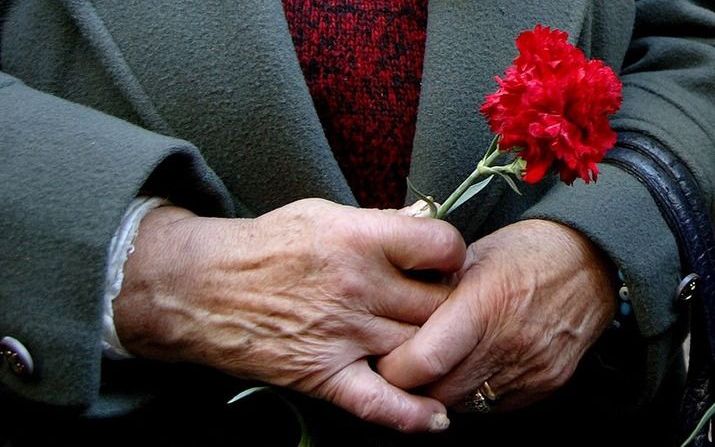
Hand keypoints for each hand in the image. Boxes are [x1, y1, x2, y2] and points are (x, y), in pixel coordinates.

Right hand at [113, 198, 465, 431]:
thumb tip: (423, 225)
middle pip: (439, 304)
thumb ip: (377, 221)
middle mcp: (357, 287)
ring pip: (421, 349)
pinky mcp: (324, 373)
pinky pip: (378, 402)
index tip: (446, 262)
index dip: (453, 254)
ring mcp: (342, 334)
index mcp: (359, 238)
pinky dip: (411, 414)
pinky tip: (436, 416)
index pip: (442, 246)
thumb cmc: (266, 247)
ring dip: (433, 348)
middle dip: (448, 304)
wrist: (204, 287)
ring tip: (431, 340)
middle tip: (439, 303)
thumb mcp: (322, 214)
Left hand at [377, 219, 615, 410]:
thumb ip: (436, 288)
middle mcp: (509, 343)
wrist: (593, 263)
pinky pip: (496, 406)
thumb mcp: (474, 254)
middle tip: (405, 367)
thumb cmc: (527, 251)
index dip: (395, 368)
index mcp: (485, 304)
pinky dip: (474, 394)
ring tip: (438, 367)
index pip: (425, 360)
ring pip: (466, 404)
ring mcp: (531, 369)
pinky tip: (471, 370)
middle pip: (441, 391)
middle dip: (414, 385)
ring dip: (444, 391)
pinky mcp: (547, 384)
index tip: (384, 360)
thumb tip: (397, 313)